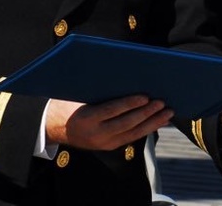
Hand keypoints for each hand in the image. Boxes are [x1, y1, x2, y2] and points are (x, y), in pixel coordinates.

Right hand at [46, 95, 173, 150]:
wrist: (54, 127)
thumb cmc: (69, 103)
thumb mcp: (78, 94)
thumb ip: (98, 89)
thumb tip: (125, 76)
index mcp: (86, 118)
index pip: (111, 111)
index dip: (129, 104)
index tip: (145, 96)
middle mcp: (95, 134)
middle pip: (126, 124)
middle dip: (146, 113)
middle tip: (162, 102)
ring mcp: (103, 143)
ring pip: (133, 133)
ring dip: (153, 123)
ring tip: (168, 112)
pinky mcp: (109, 146)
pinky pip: (131, 137)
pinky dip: (147, 128)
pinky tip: (159, 121)